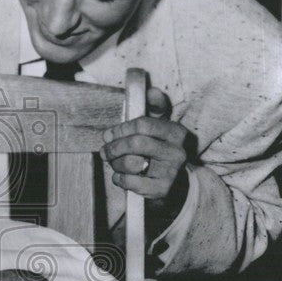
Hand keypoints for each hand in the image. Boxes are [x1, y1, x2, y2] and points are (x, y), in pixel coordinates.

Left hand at [101, 88, 191, 228]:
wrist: (174, 184)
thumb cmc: (157, 151)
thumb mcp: (158, 129)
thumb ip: (154, 108)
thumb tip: (151, 91)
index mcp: (175, 132)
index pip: (143, 124)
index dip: (121, 128)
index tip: (109, 134)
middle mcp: (177, 151)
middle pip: (136, 143)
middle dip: (114, 147)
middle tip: (104, 151)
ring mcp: (170, 171)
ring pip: (132, 163)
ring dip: (116, 163)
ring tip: (114, 163)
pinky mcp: (161, 189)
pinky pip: (130, 182)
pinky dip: (119, 179)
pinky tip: (121, 177)